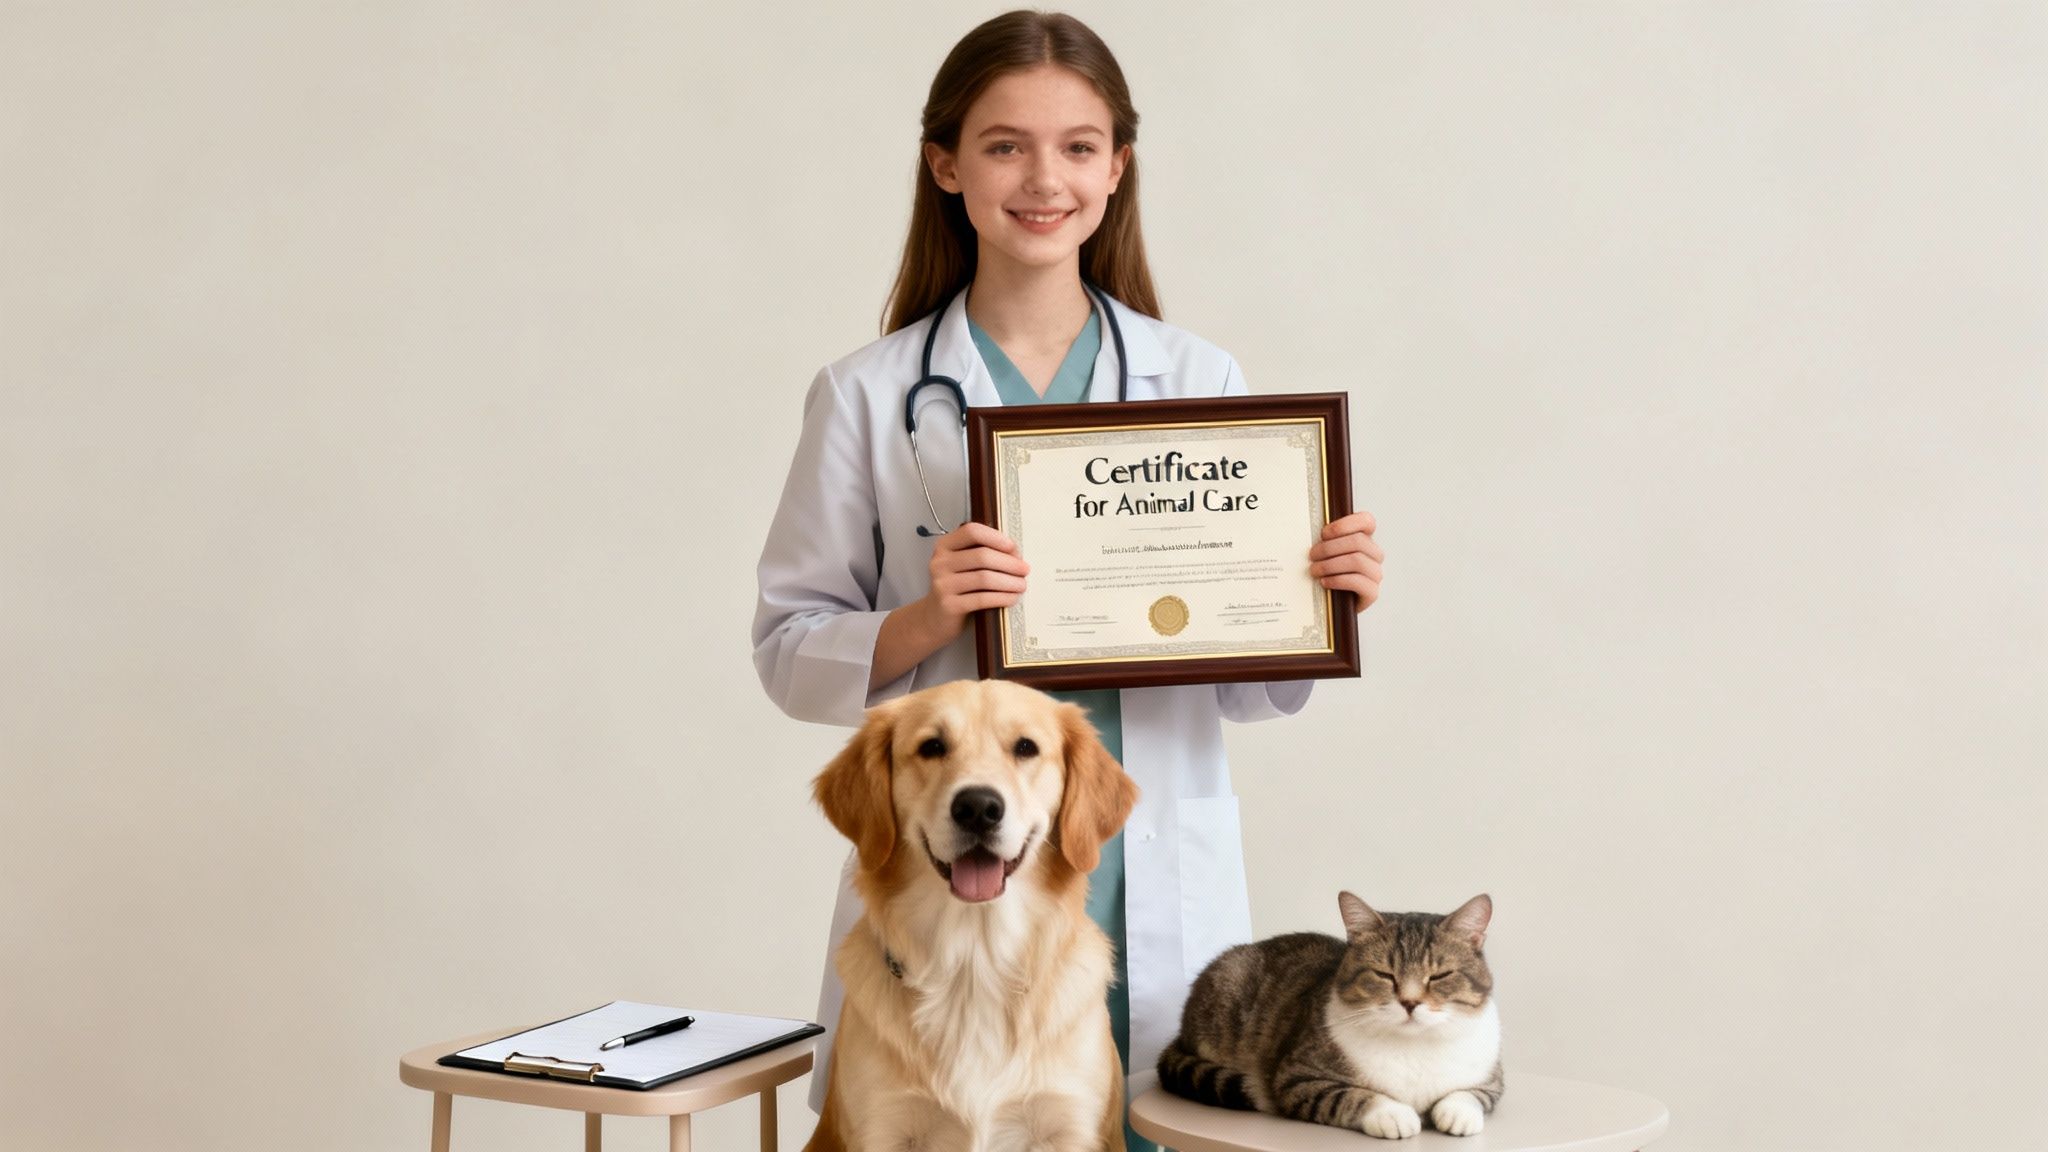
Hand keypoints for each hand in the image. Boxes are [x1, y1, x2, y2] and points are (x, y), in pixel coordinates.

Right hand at [920, 521, 1029, 636]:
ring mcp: (942, 584)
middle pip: (982, 556)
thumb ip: (981, 553)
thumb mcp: (962, 566)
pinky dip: (1002, 598)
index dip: (995, 537)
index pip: (972, 531)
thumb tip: (1015, 554)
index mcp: (944, 546)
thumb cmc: (957, 588)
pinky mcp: (949, 605)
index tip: (1013, 548)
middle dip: (1009, 563)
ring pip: (984, 578)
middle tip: (1025, 570)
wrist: (934, 618)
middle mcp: (940, 562)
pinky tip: (1012, 598)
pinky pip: (982, 599)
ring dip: (1009, 582)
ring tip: (1022, 585)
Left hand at [1310, 511, 1382, 612]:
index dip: (1346, 524)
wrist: (1333, 605)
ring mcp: (1375, 574)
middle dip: (1330, 547)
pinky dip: (1337, 580)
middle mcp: (1374, 555)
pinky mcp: (1372, 592)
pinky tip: (1324, 582)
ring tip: (1314, 570)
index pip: (1367, 521)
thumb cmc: (1328, 574)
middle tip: (1312, 555)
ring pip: (1357, 560)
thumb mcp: (1327, 554)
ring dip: (1330, 564)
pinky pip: (1358, 582)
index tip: (1324, 533)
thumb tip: (1309, 532)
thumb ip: (1326, 541)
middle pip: (1358, 541)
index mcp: (1365, 540)